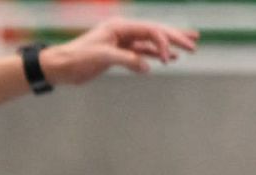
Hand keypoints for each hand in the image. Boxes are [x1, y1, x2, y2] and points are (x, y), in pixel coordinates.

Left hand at [42, 19, 198, 85]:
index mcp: (118, 27)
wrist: (61, 66)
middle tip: (194, 44)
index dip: (165, 40)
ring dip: (169, 45)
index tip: (173, 56)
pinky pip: (144, 52)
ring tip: (188, 47)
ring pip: (151, 41)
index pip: (149, 30)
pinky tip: (169, 59)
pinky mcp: (121, 53)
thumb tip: (148, 67)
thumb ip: (126, 60)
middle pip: (154, 31)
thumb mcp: (101, 57)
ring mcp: (123, 41)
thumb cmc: (77, 59)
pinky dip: (157, 55)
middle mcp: (123, 31)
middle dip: (175, 37)